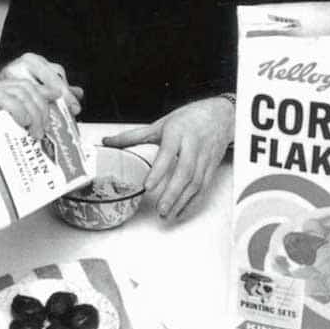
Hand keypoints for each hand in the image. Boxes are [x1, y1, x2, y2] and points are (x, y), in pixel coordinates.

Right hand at [0, 49, 70, 139]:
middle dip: (51, 112)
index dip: (50, 103)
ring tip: (39, 135)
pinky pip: (10, 101)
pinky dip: (22, 113)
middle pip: (37, 92)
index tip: (61, 120)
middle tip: (55, 134)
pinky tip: (25, 126)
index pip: (33, 90)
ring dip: (39, 115)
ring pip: (29, 96)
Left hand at [102, 95, 235, 219]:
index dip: (159, 171)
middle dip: (172, 193)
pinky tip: (181, 210)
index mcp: (177, 133)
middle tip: (160, 209)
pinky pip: (203, 187)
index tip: (148, 186)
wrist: (220, 115)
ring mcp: (204, 157)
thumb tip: (109, 142)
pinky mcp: (212, 167)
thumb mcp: (160, 124)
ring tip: (167, 214)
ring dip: (182, 201)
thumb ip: (133, 136)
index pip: (167, 153)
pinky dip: (193, 201)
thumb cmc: (189, 118)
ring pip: (195, 183)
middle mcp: (193, 146)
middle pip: (184, 172)